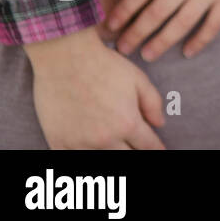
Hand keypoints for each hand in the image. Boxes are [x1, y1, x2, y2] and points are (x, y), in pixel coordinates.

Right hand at [25, 27, 165, 148]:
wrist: (65, 58)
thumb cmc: (104, 65)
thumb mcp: (138, 79)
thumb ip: (152, 103)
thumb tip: (160, 124)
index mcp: (127, 123)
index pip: (148, 146)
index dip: (157, 149)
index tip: (161, 151)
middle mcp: (104, 139)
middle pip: (126, 158)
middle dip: (135, 153)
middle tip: (136, 147)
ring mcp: (79, 143)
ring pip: (100, 162)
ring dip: (110, 155)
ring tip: (115, 148)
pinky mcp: (58, 141)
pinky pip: (72, 161)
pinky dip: (82, 157)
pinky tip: (89, 152)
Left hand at [107, 0, 219, 60]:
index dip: (123, 11)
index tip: (111, 26)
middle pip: (156, 13)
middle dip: (136, 33)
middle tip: (123, 48)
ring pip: (181, 23)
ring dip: (162, 42)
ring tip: (148, 55)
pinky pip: (213, 25)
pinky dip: (200, 41)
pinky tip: (187, 52)